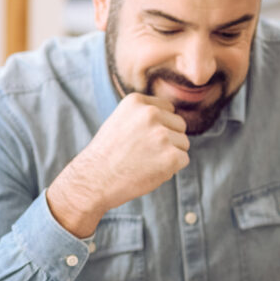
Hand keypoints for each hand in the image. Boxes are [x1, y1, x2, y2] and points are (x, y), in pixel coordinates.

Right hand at [47, 93, 189, 236]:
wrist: (95, 179)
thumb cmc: (107, 154)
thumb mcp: (121, 121)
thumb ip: (144, 115)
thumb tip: (173, 119)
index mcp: (137, 101)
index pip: (168, 109)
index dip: (159, 126)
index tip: (143, 138)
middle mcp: (151, 113)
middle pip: (179, 125)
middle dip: (169, 139)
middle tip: (145, 153)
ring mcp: (162, 134)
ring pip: (183, 143)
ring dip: (170, 154)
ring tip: (145, 162)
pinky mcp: (171, 156)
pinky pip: (184, 159)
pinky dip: (172, 168)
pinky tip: (151, 170)